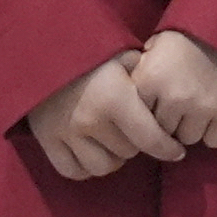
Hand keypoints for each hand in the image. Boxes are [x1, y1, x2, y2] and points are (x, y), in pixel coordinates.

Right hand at [26, 51, 188, 181]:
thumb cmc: (87, 48)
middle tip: (131, 127)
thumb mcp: (121, 52)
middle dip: (135, 142)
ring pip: (104, 166)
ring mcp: (66, 134)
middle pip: (129, 152)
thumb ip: (144, 74)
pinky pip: (74, 171)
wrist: (38, 45)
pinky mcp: (46, 141)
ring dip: (112, 156)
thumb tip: (166, 94)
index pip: (151, 139)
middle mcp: (91, 121)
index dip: (169, 149)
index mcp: (114, 98)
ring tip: (111, 139)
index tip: (177, 151)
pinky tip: (90, 149)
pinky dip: (85, 165)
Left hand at [131, 28, 216, 149]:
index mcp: (150, 78)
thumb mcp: (158, 43)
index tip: (160, 100)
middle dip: (171, 120)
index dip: (151, 108)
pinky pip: (213, 141)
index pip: (140, 116)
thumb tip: (134, 96)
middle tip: (182, 102)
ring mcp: (203, 109)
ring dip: (192, 126)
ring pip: (188, 138)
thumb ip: (143, 71)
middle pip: (163, 131)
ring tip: (199, 106)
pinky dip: (214, 131)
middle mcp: (174, 97)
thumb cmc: (191, 33)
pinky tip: (216, 112)